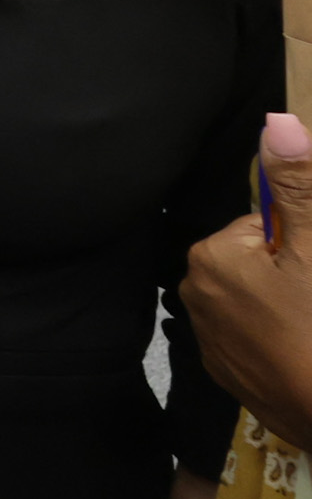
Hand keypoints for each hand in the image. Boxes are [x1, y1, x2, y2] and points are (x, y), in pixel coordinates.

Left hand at [188, 113, 311, 439]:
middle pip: (264, 261)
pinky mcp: (234, 376)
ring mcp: (213, 341)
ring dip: (296, 303)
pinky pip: (263, 335)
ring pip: (266, 299)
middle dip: (299, 270)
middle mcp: (197, 295)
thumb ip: (298, 186)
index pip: (266, 224)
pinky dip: (288, 337)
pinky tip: (309, 350)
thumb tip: (277, 122)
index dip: (303, 239)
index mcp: (211, 257)